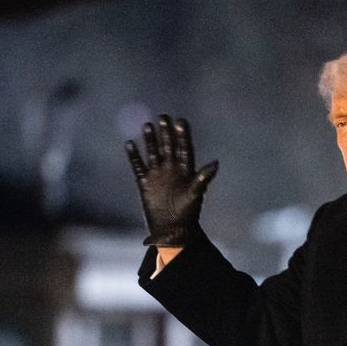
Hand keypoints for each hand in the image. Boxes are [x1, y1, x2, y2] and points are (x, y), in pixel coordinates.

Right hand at [125, 114, 218, 245]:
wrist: (172, 229)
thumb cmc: (187, 213)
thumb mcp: (195, 194)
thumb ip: (203, 178)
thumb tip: (215, 163)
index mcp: (185, 170)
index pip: (184, 148)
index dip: (183, 135)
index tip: (181, 121)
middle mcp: (171, 169)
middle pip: (168, 146)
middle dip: (166, 132)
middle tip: (163, 116)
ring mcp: (157, 174)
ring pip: (153, 152)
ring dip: (150, 140)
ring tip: (148, 126)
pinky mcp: (145, 182)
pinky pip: (138, 165)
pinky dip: (134, 156)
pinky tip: (130, 144)